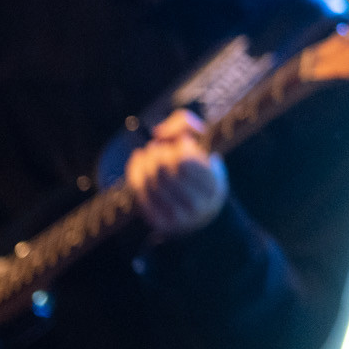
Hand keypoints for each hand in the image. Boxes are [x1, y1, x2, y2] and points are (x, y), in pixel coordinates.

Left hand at [127, 109, 228, 237]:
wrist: (205, 217)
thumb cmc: (203, 171)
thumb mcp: (206, 145)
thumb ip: (186, 125)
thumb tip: (158, 132)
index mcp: (213, 186)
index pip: (186, 161)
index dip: (179, 147)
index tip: (182, 143)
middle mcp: (197, 204)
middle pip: (164, 171)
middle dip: (158, 153)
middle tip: (159, 146)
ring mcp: (179, 216)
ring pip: (151, 182)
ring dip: (145, 160)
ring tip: (149, 151)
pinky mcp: (161, 223)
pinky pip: (141, 194)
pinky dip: (135, 172)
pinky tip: (138, 159)